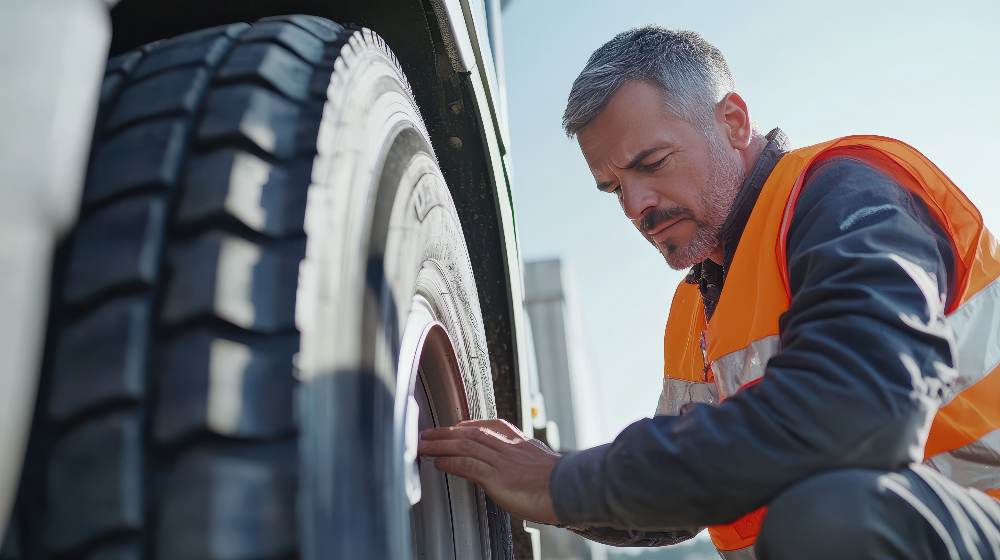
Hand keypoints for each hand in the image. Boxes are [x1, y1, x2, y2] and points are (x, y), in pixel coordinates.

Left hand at [418, 418, 561, 524]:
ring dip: (441, 444)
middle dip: (447, 432)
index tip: (455, 426)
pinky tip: (439, 463)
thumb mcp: (542, 465)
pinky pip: (469, 465)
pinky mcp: (498, 477)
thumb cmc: (561, 484)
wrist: (572, 490)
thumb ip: (526, 463)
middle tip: (428, 433)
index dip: (467, 426)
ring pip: (465, 446)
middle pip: (471, 433)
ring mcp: (502, 461)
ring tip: (424, 445)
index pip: (488, 426)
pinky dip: (452, 462)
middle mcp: (509, 447)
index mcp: (520, 442)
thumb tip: (519, 470)